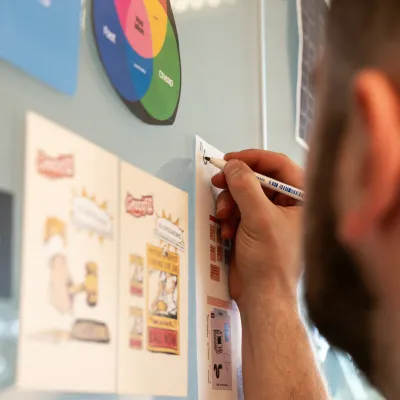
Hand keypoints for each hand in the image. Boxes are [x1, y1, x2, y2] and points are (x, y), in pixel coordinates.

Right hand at [212, 150, 303, 307]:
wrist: (261, 296)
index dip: (252, 158)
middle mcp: (286, 204)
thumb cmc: (271, 262)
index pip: (278, 165)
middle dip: (235, 183)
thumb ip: (245, 186)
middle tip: (218, 181)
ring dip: (229, 202)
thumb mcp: (259, 218)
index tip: (230, 159)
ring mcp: (269, 215)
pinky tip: (227, 231)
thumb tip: (233, 164)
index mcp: (300, 199)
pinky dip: (229, 217)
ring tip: (224, 217)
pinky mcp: (254, 226)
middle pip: (257, 177)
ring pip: (243, 193)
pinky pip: (237, 209)